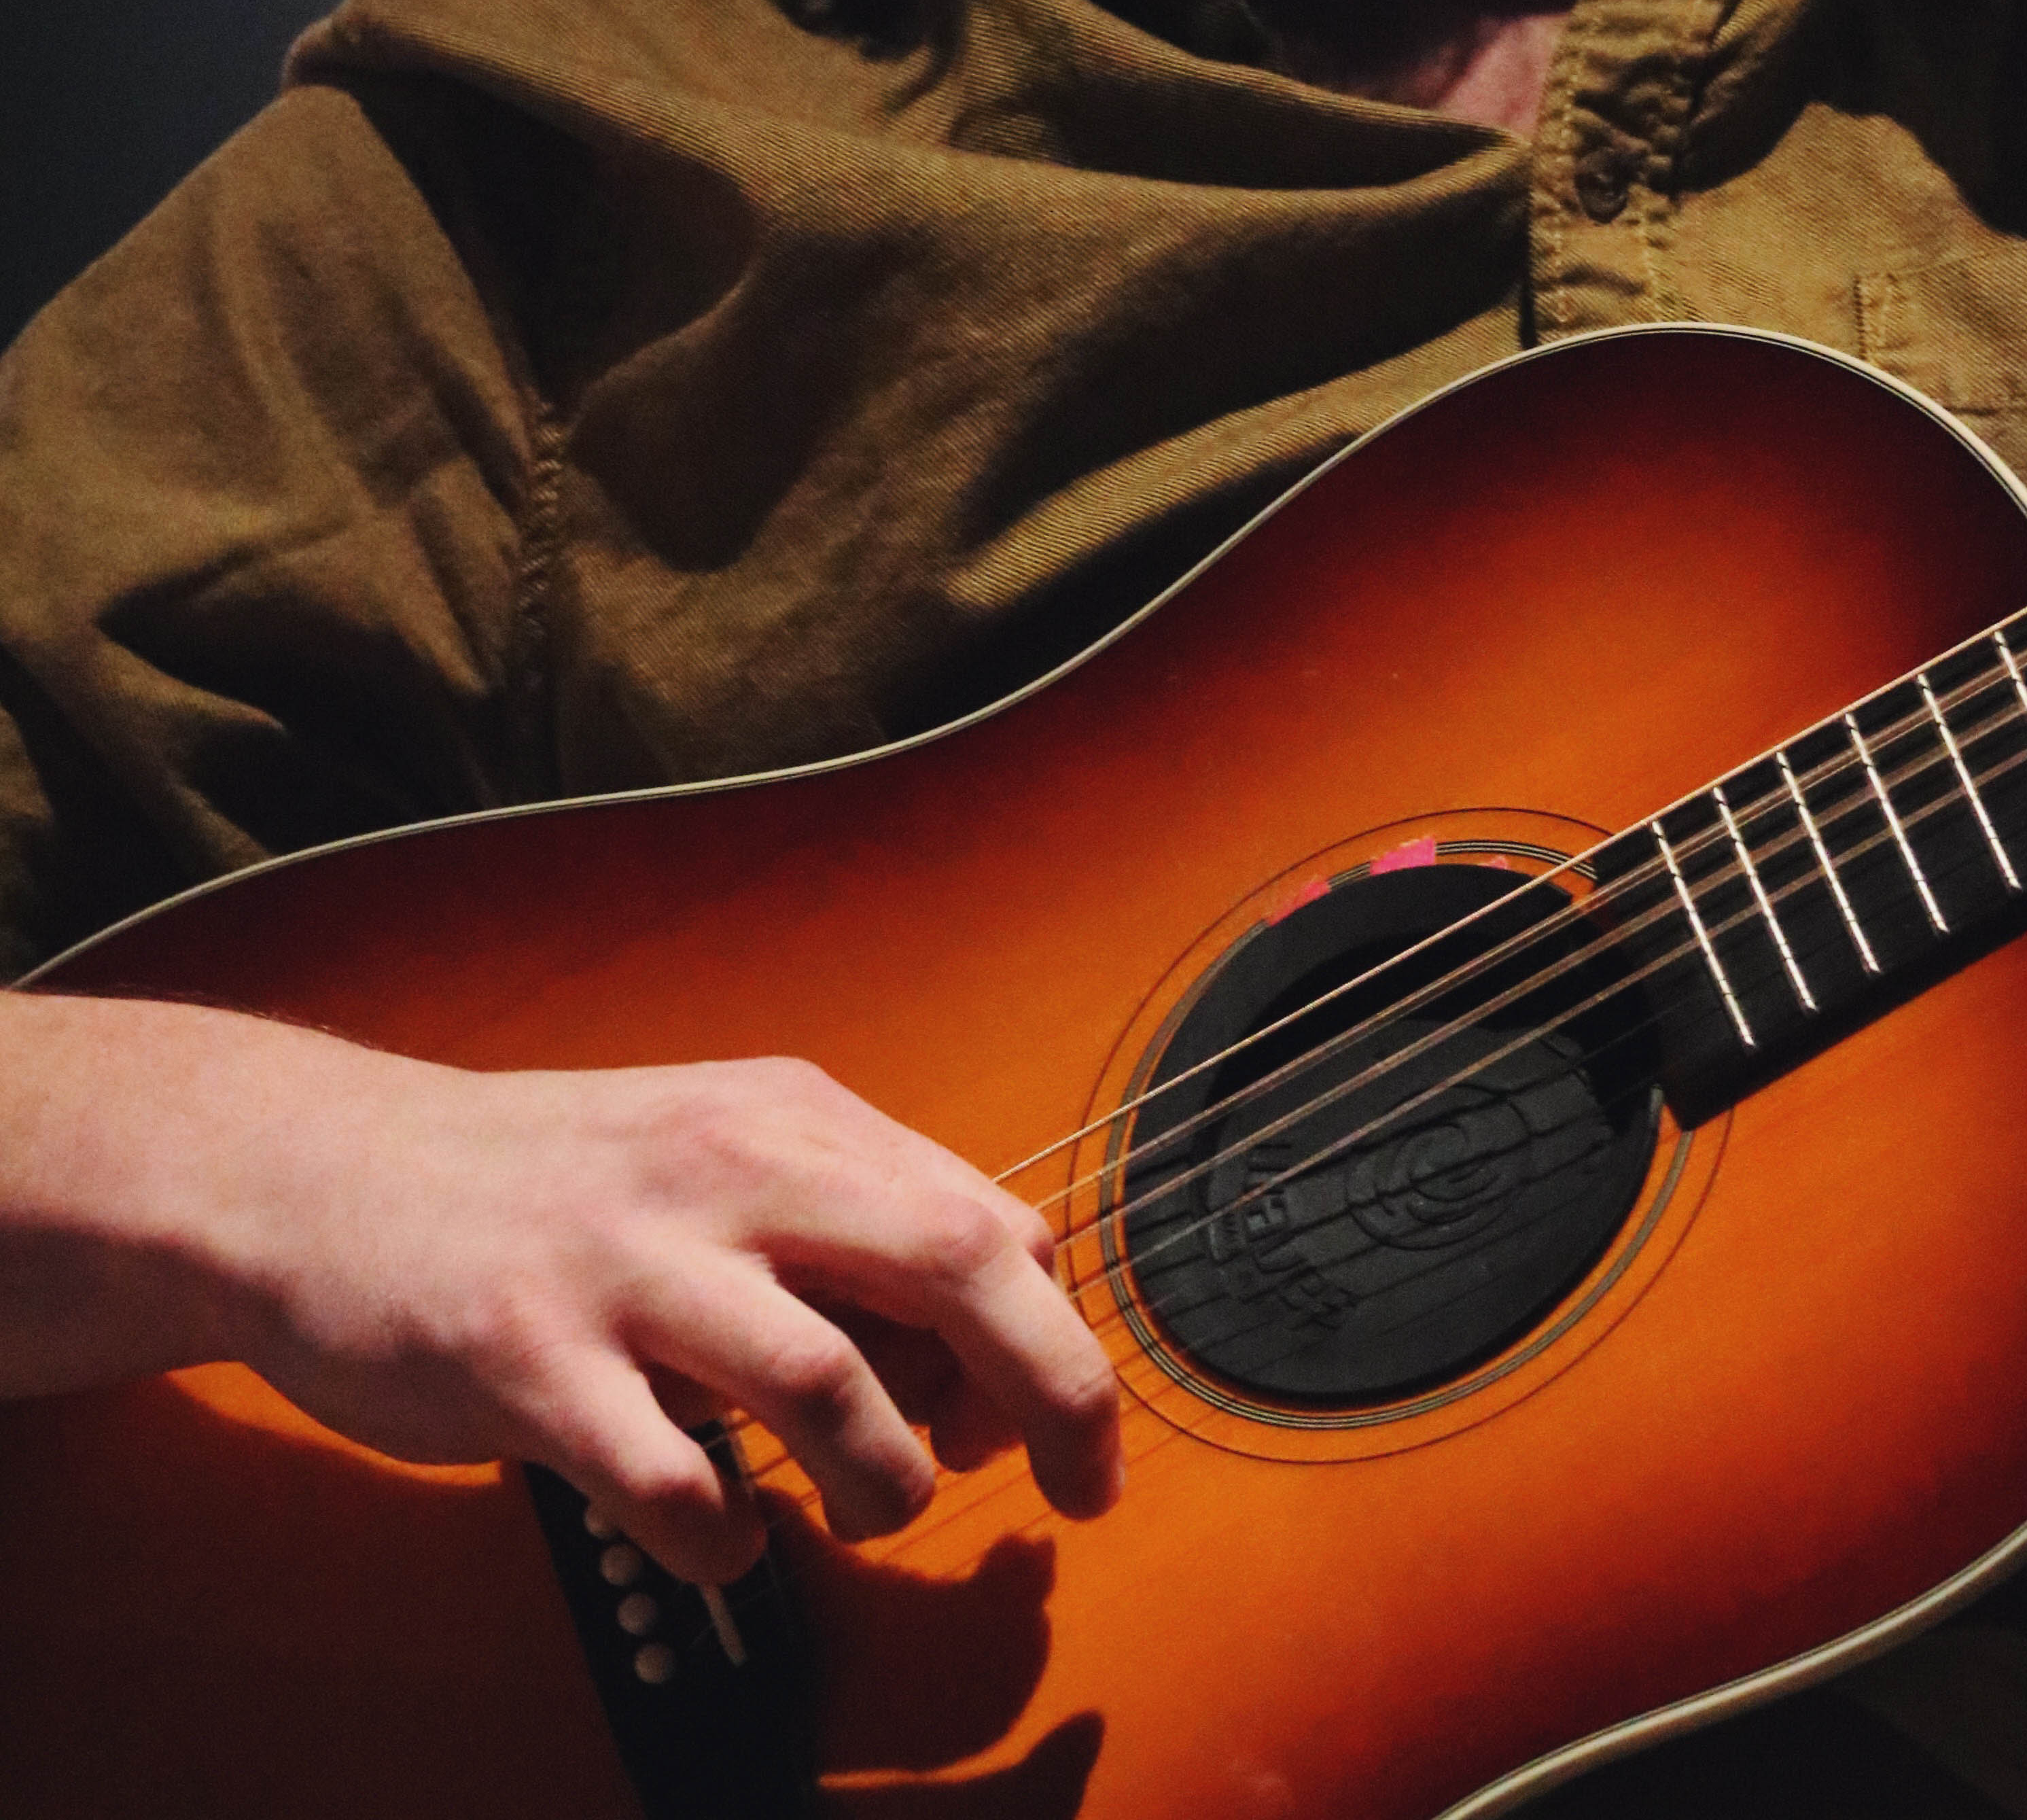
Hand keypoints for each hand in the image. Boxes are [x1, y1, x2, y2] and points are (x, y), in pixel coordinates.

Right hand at [0, 1002, 1121, 1582]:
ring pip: (832, 1385)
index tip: (1042, 1422)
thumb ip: (845, 1214)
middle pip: (954, 1265)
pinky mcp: (532, 1364)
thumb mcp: (714, 1146)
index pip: (987, 1220)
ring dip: (880, 1480)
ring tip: (859, 1511)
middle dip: (1050, 1392)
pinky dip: (728, 1537)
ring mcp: (627, 1268)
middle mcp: (724, 1171)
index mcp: (786, 1117)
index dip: (1046, 1337)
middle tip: (1074, 1490)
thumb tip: (994, 1312)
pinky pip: (677, 1484)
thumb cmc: (542, 1180)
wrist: (325, 1173)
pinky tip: (722, 1534)